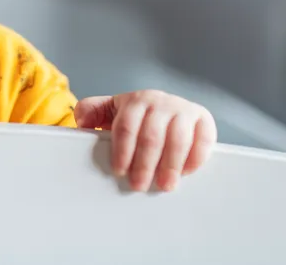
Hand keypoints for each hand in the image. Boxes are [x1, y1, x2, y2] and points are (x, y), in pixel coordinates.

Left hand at [74, 90, 215, 191]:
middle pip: (151, 136)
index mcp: (136, 100)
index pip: (127, 126)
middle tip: (138, 185)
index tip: (119, 170)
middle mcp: (161, 101)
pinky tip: (185, 173)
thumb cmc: (136, 117)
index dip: (122, 150)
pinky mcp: (204, 120)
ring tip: (164, 186)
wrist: (168, 108)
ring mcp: (184, 110)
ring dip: (170, 165)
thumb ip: (93, 112)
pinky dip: (195, 158)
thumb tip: (81, 120)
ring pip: (177, 139)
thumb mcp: (112, 110)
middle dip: (144, 164)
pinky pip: (203, 140)